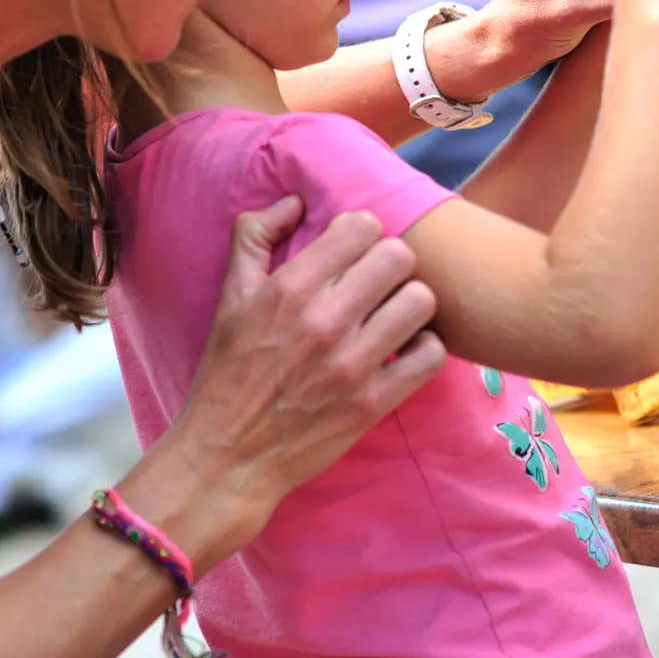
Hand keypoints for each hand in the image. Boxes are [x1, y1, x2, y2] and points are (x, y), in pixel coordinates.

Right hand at [164, 197, 445, 556]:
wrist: (227, 457)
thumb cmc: (228, 374)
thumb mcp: (229, 299)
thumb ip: (253, 237)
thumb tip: (294, 200)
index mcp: (288, 289)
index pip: (362, 227)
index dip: (365, 234)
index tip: (357, 252)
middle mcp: (323, 321)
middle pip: (399, 257)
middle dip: (393, 265)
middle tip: (380, 284)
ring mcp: (351, 364)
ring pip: (421, 301)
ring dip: (412, 304)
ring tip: (395, 315)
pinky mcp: (373, 403)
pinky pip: (431, 355)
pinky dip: (425, 349)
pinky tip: (405, 351)